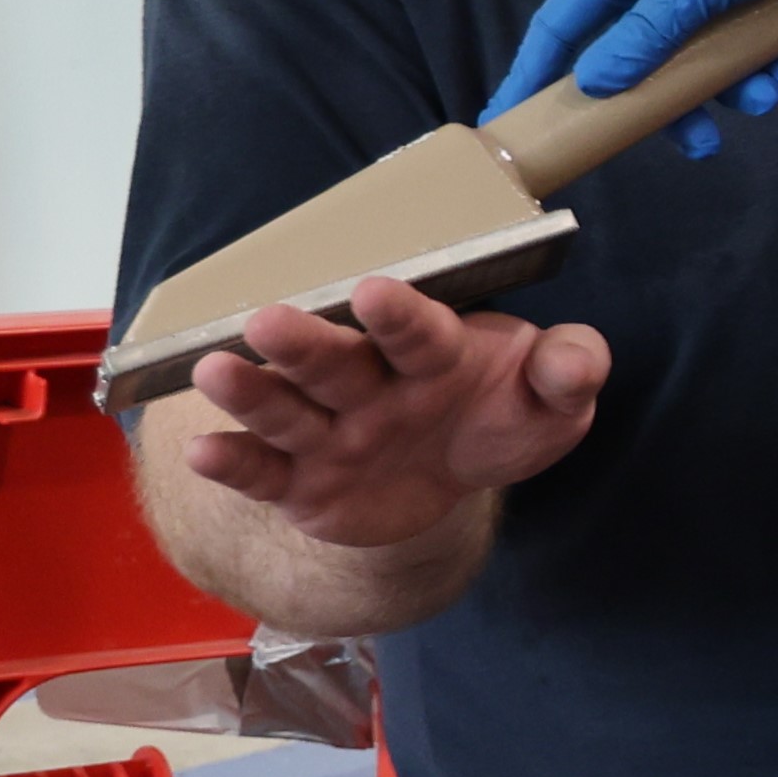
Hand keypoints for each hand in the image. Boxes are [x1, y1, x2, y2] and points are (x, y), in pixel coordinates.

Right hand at [171, 281, 608, 550]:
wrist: (453, 482)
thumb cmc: (500, 418)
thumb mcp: (551, 403)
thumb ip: (569, 371)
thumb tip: (576, 363)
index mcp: (432, 355)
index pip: (416, 331)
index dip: (399, 315)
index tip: (378, 293)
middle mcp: (369, 387)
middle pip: (333, 361)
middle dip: (302, 343)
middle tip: (265, 320)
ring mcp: (329, 434)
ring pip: (285, 410)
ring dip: (251, 392)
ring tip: (213, 370)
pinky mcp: (299, 483)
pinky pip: (262, 472)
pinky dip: (231, 464)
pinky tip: (201, 452)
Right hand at [487, 0, 777, 131]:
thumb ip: (648, 34)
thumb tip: (593, 84)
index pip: (561, 23)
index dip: (535, 73)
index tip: (508, 120)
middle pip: (635, 56)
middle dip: (671, 103)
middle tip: (695, 144)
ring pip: (693, 61)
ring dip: (729, 87)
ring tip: (765, 97)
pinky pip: (735, 49)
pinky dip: (759, 66)